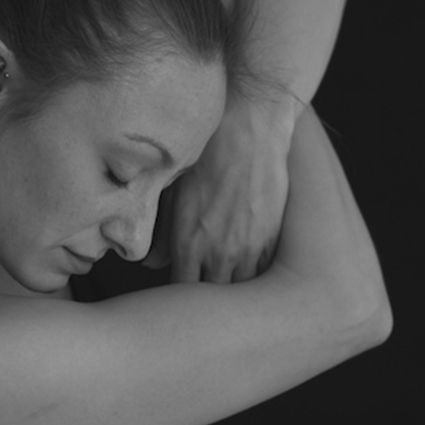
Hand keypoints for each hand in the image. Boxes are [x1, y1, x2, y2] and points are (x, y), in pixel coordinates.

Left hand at [143, 99, 291, 282]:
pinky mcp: (273, 237)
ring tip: (225, 281)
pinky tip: (247, 268)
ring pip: (242, 290)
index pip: (181, 292)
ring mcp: (250, 248)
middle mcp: (220, 254)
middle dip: (206, 296)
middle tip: (201, 288)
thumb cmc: (205, 155)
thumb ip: (162, 237)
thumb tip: (151, 265)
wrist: (248, 128)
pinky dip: (254, 274)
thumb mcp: (172, 193)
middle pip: (212, 296)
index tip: (179, 286)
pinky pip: (264, 272)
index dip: (179, 295)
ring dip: (232, 287)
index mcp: (189, 245)